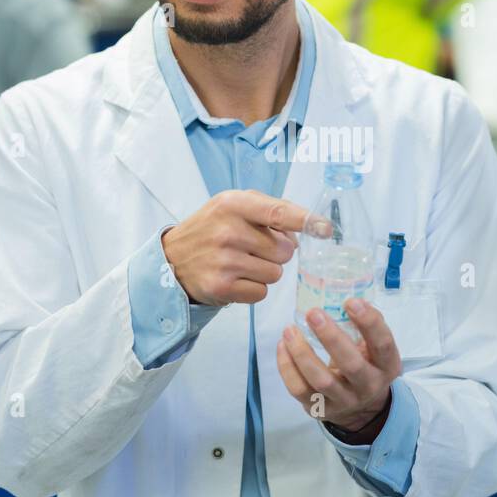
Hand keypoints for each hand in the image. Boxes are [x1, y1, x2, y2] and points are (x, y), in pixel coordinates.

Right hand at [161, 190, 308, 305]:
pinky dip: (253, 289)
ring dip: (265, 271)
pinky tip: (235, 278)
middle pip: (285, 250)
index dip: (306, 220)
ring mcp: (224, 261)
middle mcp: (228, 231)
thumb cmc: (212, 228)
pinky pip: (261, 292)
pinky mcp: (221, 287)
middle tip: (253, 248)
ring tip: (242, 263)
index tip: (326, 228)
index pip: (278, 212)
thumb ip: (272, 210)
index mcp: (233, 204)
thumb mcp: (234, 206)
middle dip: (277, 252)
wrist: (171, 258)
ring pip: (276, 273)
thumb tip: (310, 228)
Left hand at [276, 299, 401, 442]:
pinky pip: (299, 390)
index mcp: (386, 366)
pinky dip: (287, 367)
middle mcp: (368, 386)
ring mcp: (344, 401)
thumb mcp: (374, 348)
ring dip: (302, 353)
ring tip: (289, 330)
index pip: (383, 344)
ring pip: (322, 380)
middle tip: (313, 314)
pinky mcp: (320, 409)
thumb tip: (346, 299)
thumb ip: (365, 326)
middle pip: (351, 365)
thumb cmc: (366, 364)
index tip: (350, 302)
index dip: (369, 323)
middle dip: (331, 338)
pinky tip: (282, 346)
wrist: (361, 408)